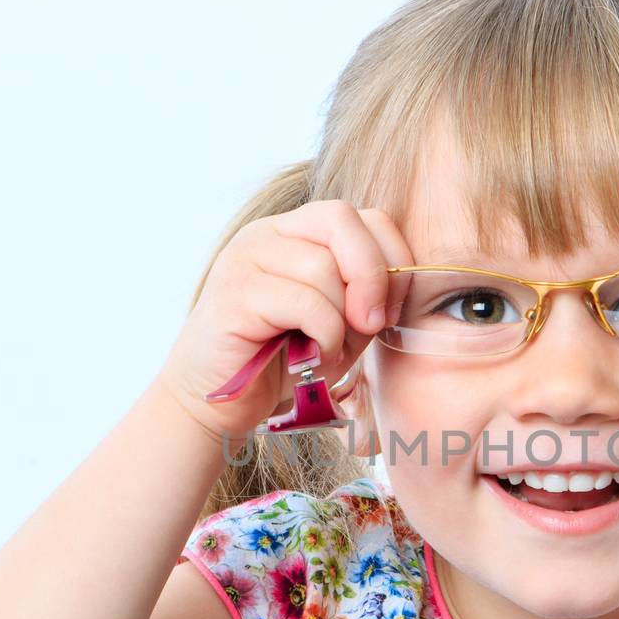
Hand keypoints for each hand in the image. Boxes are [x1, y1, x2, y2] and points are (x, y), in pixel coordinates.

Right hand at [155, 200, 414, 441]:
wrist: (218, 402)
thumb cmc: (281, 363)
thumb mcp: (341, 324)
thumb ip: (368, 298)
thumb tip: (400, 284)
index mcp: (296, 233)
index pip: (363, 216)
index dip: (391, 258)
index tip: (388, 311)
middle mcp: (268, 234)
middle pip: (342, 220)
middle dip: (373, 276)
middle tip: (372, 324)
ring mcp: (246, 258)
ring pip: (324, 267)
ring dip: (341, 320)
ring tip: (326, 351)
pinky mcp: (234, 292)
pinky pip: (304, 301)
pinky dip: (323, 334)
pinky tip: (311, 356)